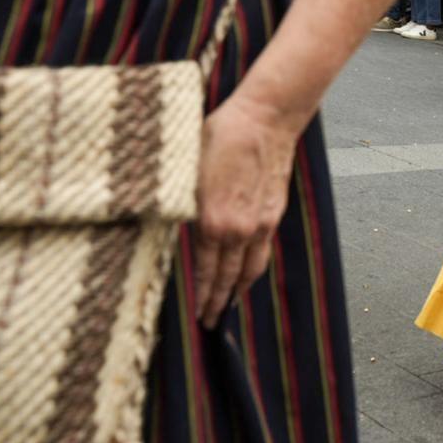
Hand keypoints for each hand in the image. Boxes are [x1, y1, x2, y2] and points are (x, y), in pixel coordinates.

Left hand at [193, 92, 297, 328]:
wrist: (265, 119)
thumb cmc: (221, 136)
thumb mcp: (188, 170)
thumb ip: (182, 205)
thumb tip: (168, 226)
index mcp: (214, 220)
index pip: (206, 271)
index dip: (202, 296)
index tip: (198, 316)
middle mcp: (240, 229)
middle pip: (229, 277)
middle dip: (219, 303)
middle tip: (211, 323)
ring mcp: (261, 222)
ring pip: (250, 268)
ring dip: (239, 290)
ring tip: (229, 306)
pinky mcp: (273, 212)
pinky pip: (262, 250)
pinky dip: (253, 268)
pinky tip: (246, 271)